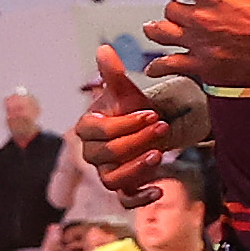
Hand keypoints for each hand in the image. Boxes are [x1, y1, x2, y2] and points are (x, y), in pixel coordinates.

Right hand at [76, 42, 210, 195]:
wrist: (145, 128)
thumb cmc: (131, 108)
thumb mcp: (126, 91)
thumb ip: (113, 73)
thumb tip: (104, 49)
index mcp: (87, 129)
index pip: (98, 131)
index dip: (124, 124)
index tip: (151, 113)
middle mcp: (92, 154)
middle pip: (106, 154)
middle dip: (135, 141)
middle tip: (162, 126)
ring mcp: (106, 172)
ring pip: (112, 180)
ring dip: (135, 169)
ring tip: (159, 155)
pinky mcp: (123, 188)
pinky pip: (125, 201)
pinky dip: (139, 199)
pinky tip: (159, 190)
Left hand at [155, 0, 249, 85]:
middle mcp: (198, 17)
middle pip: (170, 10)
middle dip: (173, 8)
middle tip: (176, 12)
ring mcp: (199, 42)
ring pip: (162, 34)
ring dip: (156, 30)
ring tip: (153, 29)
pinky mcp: (204, 66)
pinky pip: (172, 65)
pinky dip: (159, 66)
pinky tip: (153, 67)